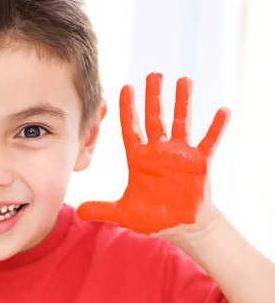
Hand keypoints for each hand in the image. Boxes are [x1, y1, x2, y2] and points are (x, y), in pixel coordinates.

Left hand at [77, 73, 228, 234]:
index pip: (131, 129)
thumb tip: (80, 212)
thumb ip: (103, 210)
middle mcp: (159, 152)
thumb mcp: (125, 214)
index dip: (128, 109)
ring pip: (181, 123)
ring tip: (183, 80)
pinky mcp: (200, 163)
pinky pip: (209, 141)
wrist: (181, 227)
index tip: (125, 87)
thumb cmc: (154, 218)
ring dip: (183, 102)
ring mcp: (180, 155)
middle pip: (155, 119)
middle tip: (153, 74)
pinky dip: (216, 127)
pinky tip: (222, 110)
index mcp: (139, 159)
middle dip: (153, 97)